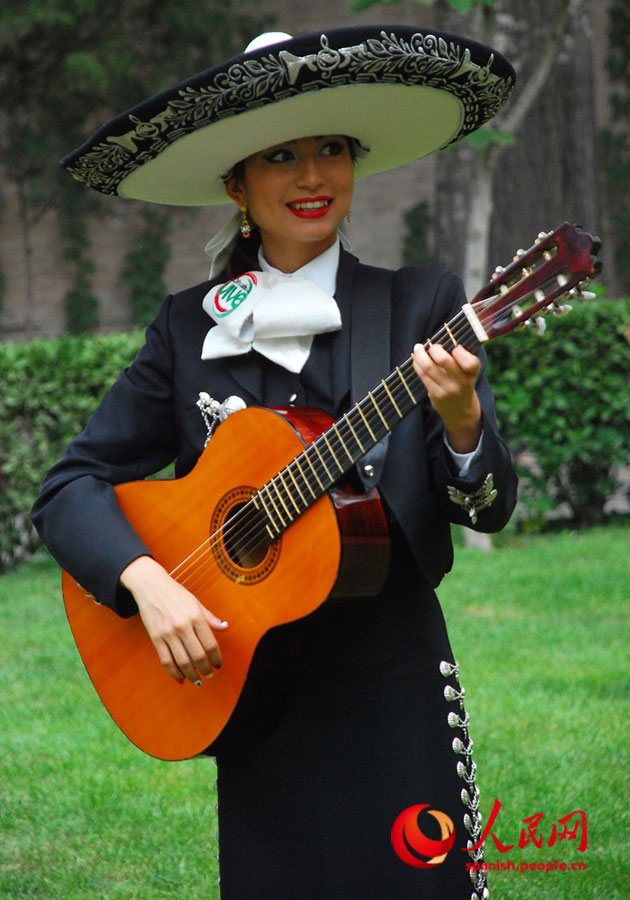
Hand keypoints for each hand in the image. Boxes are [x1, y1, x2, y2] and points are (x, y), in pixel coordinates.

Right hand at [120, 556, 228, 683]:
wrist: (151, 587)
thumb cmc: (176, 594)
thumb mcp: (196, 602)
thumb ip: (210, 618)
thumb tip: (226, 627)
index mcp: (196, 617)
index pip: (210, 643)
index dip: (216, 657)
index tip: (218, 664)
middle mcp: (183, 626)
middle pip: (198, 655)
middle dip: (206, 669)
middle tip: (209, 674)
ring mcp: (168, 633)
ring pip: (182, 662)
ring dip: (192, 675)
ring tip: (197, 680)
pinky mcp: (155, 638)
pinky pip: (166, 660)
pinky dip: (174, 672)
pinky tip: (180, 677)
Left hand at [411, 342, 481, 452]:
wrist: (460, 410)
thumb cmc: (462, 382)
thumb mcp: (468, 371)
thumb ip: (461, 357)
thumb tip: (439, 339)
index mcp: (473, 373)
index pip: (470, 362)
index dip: (460, 352)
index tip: (454, 348)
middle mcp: (462, 382)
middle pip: (445, 361)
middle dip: (435, 349)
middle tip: (432, 346)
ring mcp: (448, 390)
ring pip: (429, 367)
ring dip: (420, 355)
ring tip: (417, 348)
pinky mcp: (436, 396)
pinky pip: (423, 376)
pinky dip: (418, 365)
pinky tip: (416, 359)